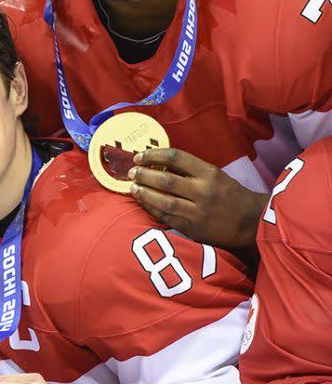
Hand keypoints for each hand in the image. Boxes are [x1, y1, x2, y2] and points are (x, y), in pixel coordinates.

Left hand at [128, 148, 266, 247]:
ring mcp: (199, 211)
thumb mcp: (215, 174)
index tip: (140, 156)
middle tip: (132, 172)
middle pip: (166, 180)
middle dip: (145, 175)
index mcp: (209, 173)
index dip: (154, 155)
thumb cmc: (230, 194)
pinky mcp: (194, 228)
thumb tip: (157, 162)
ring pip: (165, 200)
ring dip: (145, 193)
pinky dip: (152, 209)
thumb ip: (189, 169)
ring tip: (132, 188)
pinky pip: (167, 217)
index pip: (176, 157)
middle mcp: (204, 191)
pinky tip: (143, 203)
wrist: (252, 221)